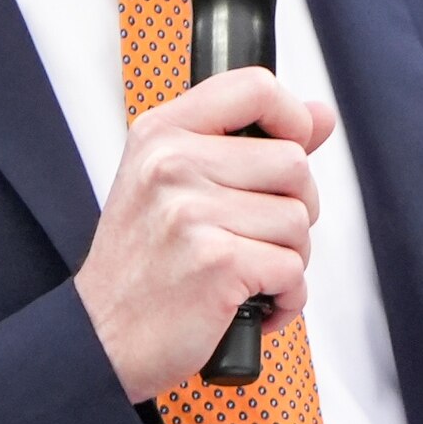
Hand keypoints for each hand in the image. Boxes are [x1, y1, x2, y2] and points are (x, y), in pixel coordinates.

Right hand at [72, 67, 337, 401]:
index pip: (254, 87)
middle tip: (253, 236)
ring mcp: (192, 213)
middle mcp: (172, 164)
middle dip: (293, 208)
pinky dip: (285, 297)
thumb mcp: (173, 182)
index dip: (292, 118)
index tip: (290, 148)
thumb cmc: (142, 261)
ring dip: (288, 257)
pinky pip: (293, 270)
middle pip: (294, 163)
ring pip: (299, 220)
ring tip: (245, 270)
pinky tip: (250, 301)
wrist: (102, 336)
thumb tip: (321, 115)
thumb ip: (249, 142)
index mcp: (161, 133)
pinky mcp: (218, 263)